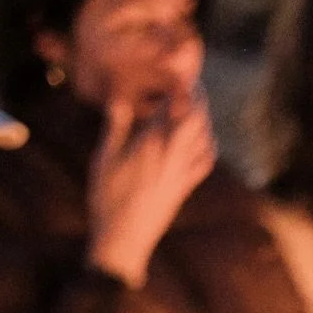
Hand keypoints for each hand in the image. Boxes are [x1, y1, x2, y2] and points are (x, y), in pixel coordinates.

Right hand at [87, 88, 216, 288]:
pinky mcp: (184, 189)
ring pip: (204, 140)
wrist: (124, 239)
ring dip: (203, 120)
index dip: (181, 88)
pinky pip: (204, 163)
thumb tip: (119, 98)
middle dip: (197, 99)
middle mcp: (173, 157)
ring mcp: (182, 174)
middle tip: (190, 84)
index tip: (179, 73)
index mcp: (153, 145)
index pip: (175, 108)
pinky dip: (207, 146)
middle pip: (197, 120)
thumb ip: (115, 127)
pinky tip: (205, 140)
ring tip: (195, 106)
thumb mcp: (104, 158)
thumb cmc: (108, 198)